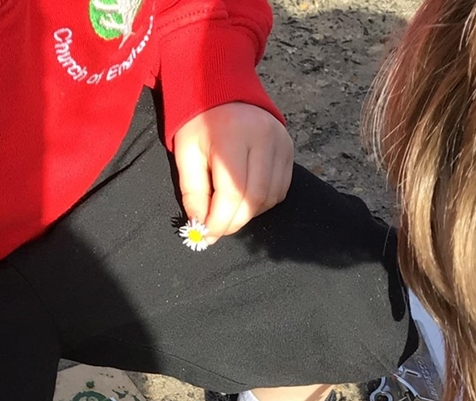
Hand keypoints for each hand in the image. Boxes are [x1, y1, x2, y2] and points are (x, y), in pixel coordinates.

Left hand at [173, 102, 293, 242]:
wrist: (223, 90)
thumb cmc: (201, 123)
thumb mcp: (186, 155)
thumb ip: (192, 192)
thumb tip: (201, 225)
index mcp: (233, 135)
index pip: (232, 192)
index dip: (219, 221)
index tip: (207, 235)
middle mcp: (263, 137)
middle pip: (253, 199)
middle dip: (233, 222)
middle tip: (217, 229)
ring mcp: (281, 142)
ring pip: (269, 198)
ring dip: (248, 214)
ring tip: (228, 210)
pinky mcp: (289, 148)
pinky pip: (280, 190)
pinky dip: (262, 203)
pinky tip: (245, 197)